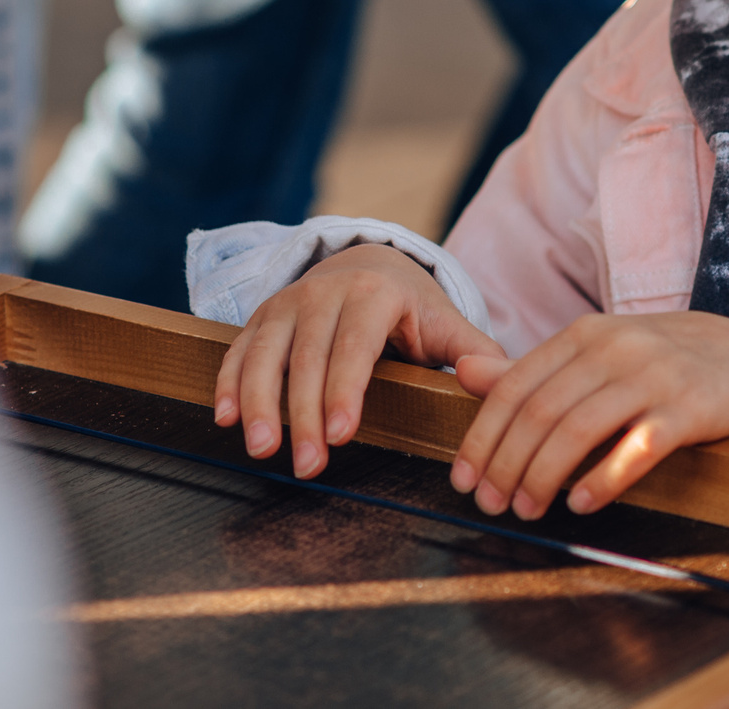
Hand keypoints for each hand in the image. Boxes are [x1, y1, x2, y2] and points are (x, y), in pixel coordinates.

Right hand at [214, 244, 505, 478]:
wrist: (370, 263)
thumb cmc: (412, 310)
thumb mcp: (446, 324)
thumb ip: (476, 353)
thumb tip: (502, 380)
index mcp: (376, 293)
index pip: (356, 344)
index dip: (345, 389)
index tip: (340, 434)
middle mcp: (326, 291)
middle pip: (308, 356)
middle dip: (302, 414)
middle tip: (307, 465)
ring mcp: (288, 302)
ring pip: (265, 353)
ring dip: (257, 402)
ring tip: (262, 449)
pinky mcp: (261, 316)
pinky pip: (238, 349)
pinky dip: (228, 382)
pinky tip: (226, 418)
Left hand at [448, 311, 728, 519]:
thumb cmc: (660, 361)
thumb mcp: (595, 353)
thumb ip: (531, 369)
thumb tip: (463, 372)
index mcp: (584, 335)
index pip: (514, 387)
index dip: (482, 437)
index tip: (465, 479)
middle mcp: (615, 348)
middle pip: (540, 412)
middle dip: (506, 465)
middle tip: (492, 505)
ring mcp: (653, 377)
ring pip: (579, 429)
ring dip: (544, 478)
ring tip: (528, 510)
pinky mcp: (689, 409)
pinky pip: (637, 448)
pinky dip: (604, 479)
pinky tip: (583, 504)